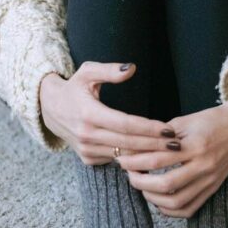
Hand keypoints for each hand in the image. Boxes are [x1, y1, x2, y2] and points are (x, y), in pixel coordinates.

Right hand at [39, 62, 180, 163]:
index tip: (169, 130)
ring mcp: (86, 150)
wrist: (49, 109)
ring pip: (122, 155)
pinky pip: (114, 159)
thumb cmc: (74, 87)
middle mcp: (86, 135)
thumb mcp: (87, 72)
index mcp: (88, 114)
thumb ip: (109, 70)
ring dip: (147, 155)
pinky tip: (151, 156)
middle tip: (178, 144)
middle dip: (154, 145)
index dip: (149, 128)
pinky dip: (132, 159)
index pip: (125, 124)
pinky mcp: (87, 159)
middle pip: (128, 144)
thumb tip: (132, 68)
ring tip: (170, 152)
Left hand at [120, 100, 227, 217]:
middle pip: (165, 185)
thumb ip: (161, 136)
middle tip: (130, 175)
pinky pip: (189, 209)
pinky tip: (159, 200)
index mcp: (195, 146)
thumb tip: (134, 147)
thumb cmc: (211, 120)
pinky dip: (170, 210)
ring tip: (143, 187)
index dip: (135, 162)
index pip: (157, 159)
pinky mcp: (212, 189)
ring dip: (153, 198)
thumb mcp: (185, 121)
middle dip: (140, 183)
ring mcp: (209, 180)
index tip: (122, 160)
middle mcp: (203, 166)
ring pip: (176, 202)